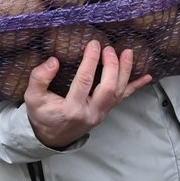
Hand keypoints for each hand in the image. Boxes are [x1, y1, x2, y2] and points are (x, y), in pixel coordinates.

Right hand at [24, 40, 151, 148]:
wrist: (51, 137)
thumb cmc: (42, 114)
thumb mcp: (32, 98)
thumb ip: (39, 79)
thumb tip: (53, 61)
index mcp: (71, 109)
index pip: (84, 81)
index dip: (90, 61)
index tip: (93, 44)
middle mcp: (90, 113)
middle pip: (108, 88)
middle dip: (112, 66)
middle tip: (109, 48)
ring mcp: (101, 114)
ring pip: (119, 93)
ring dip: (125, 71)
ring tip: (128, 53)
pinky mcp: (106, 111)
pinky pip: (123, 98)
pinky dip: (135, 87)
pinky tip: (147, 77)